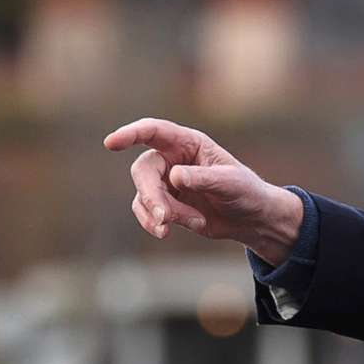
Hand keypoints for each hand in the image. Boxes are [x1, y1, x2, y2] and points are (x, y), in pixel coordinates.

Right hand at [102, 118, 303, 259]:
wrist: (252, 219)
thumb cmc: (245, 192)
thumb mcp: (230, 183)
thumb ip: (203, 178)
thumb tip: (174, 177)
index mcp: (188, 143)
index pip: (153, 131)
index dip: (131, 134)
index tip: (111, 143)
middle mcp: (172, 159)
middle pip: (144, 170)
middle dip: (152, 195)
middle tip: (166, 217)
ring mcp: (166, 182)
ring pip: (143, 194)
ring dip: (159, 213)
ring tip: (192, 223)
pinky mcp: (166, 203)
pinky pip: (147, 212)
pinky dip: (156, 223)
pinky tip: (171, 231)